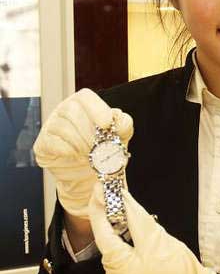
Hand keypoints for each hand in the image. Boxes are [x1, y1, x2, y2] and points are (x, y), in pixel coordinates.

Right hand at [33, 89, 132, 218]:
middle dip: (88, 131)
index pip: (85, 97)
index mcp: (83, 104)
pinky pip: (51, 143)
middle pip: (71, 110)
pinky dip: (67, 150)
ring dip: (80, 142)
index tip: (107, 124)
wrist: (90, 176)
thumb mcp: (120, 137)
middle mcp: (63, 111)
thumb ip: (123, 125)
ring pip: (62, 127)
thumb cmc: (105, 151)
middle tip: (99, 147)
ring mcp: (50, 127)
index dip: (97, 108)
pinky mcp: (42, 145)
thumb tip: (119, 120)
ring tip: (90, 155)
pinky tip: (77, 156)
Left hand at [88, 183, 219, 273]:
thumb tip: (120, 195)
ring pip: (113, 243)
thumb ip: (133, 214)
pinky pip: (120, 251)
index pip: (101, 233)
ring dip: (117, 224)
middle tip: (111, 192)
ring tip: (123, 206)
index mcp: (120, 269)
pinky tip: (129, 224)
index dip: (99, 209)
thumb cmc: (177, 266)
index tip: (99, 189)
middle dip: (109, 215)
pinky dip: (123, 236)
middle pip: (106, 238)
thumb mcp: (154, 235)